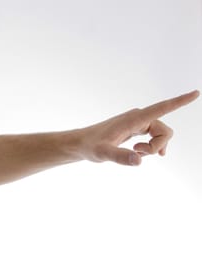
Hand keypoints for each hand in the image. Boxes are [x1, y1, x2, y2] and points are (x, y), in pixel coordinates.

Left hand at [79, 90, 199, 165]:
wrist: (81, 144)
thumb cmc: (90, 147)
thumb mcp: (103, 154)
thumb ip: (120, 157)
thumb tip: (139, 160)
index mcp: (134, 119)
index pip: (162, 108)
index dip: (180, 101)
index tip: (196, 93)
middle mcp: (138, 117)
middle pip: (165, 130)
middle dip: (157, 146)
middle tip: (137, 152)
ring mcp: (137, 122)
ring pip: (160, 135)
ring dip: (152, 148)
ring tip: (135, 152)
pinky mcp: (135, 128)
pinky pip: (154, 136)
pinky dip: (152, 146)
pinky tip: (145, 153)